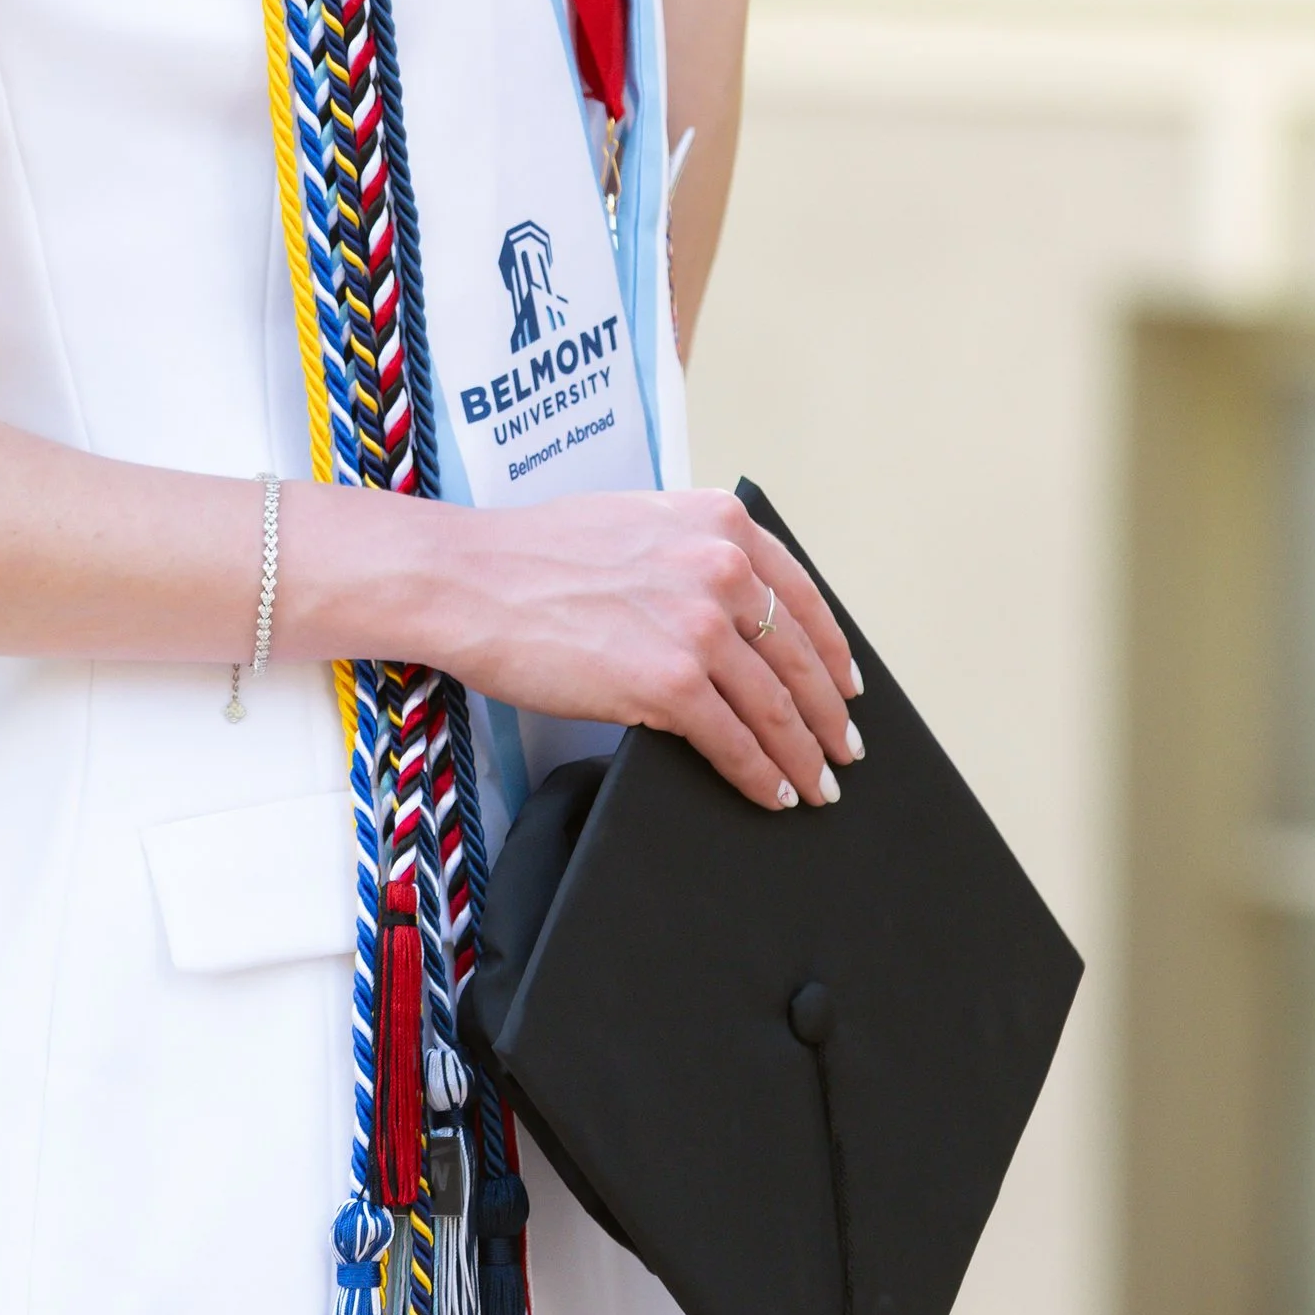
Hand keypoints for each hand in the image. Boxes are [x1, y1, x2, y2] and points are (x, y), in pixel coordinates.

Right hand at [433, 488, 859, 811]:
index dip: (831, 650)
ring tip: (817, 785)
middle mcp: (721, 566)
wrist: (469, 579)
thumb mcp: (635, 522)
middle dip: (828, 715)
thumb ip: (690, 552)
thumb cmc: (532, 555)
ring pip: (776, 707)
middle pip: (799, 657)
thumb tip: (729, 605)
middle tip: (843, 750)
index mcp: (718, 521)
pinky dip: (761, 776)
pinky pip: (736, 742)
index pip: (800, 595)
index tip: (846, 685)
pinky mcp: (671, 681)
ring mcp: (699, 625)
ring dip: (804, 756)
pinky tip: (773, 793)